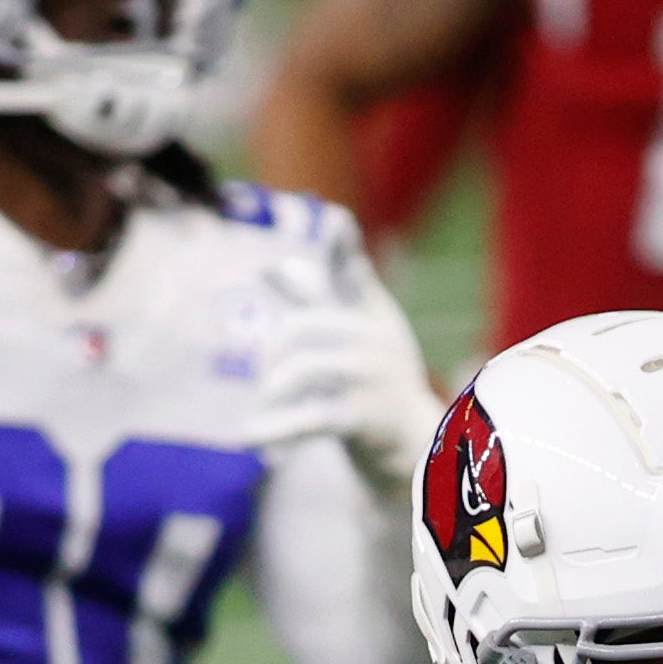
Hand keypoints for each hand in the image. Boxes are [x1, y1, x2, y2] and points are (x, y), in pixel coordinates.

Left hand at [253, 256, 443, 511]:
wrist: (413, 441)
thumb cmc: (376, 379)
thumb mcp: (353, 334)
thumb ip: (312, 299)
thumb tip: (269, 268)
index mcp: (369, 313)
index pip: (351, 272)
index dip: (343, 248)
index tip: (337, 222)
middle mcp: (373, 339)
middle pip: (301, 328)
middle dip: (272, 353)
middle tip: (264, 381)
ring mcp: (369, 376)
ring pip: (302, 370)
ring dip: (272, 391)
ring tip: (259, 413)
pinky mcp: (362, 415)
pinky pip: (309, 419)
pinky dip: (276, 430)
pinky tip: (248, 437)